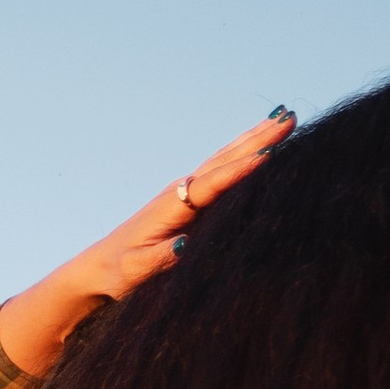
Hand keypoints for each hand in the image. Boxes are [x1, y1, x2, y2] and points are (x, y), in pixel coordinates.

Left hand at [0, 107, 293, 383]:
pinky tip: (261, 145)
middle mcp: (182, 190)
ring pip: (226, 158)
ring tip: (284, 118)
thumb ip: (162, 259)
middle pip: (226, 159)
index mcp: (173, 204)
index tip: (271, 151)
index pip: (214, 183)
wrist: (99, 266)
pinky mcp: (191, 198)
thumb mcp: (138, 270)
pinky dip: (244, 152)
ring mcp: (187, 191)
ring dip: (255, 138)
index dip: (242, 169)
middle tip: (289, 117)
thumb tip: (186, 245)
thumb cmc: (120, 271)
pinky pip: (224, 169)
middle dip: (259, 138)